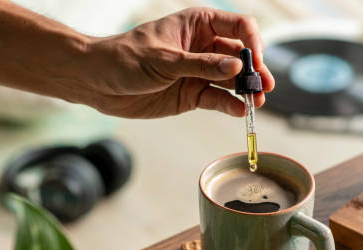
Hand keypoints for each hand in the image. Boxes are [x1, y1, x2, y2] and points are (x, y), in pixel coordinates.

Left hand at [61, 8, 273, 118]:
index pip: (239, 27)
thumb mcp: (164, 60)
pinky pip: (216, 99)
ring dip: (245, 91)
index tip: (256, 62)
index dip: (253, 43)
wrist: (97, 82)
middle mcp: (203, 48)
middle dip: (255, 71)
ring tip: (256, 103)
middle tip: (264, 88)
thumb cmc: (125, 58)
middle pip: (241, 56)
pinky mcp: (191, 95)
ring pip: (231, 81)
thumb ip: (201, 65)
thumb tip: (236, 67)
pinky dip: (228, 105)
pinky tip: (238, 111)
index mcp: (198, 25)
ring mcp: (199, 72)